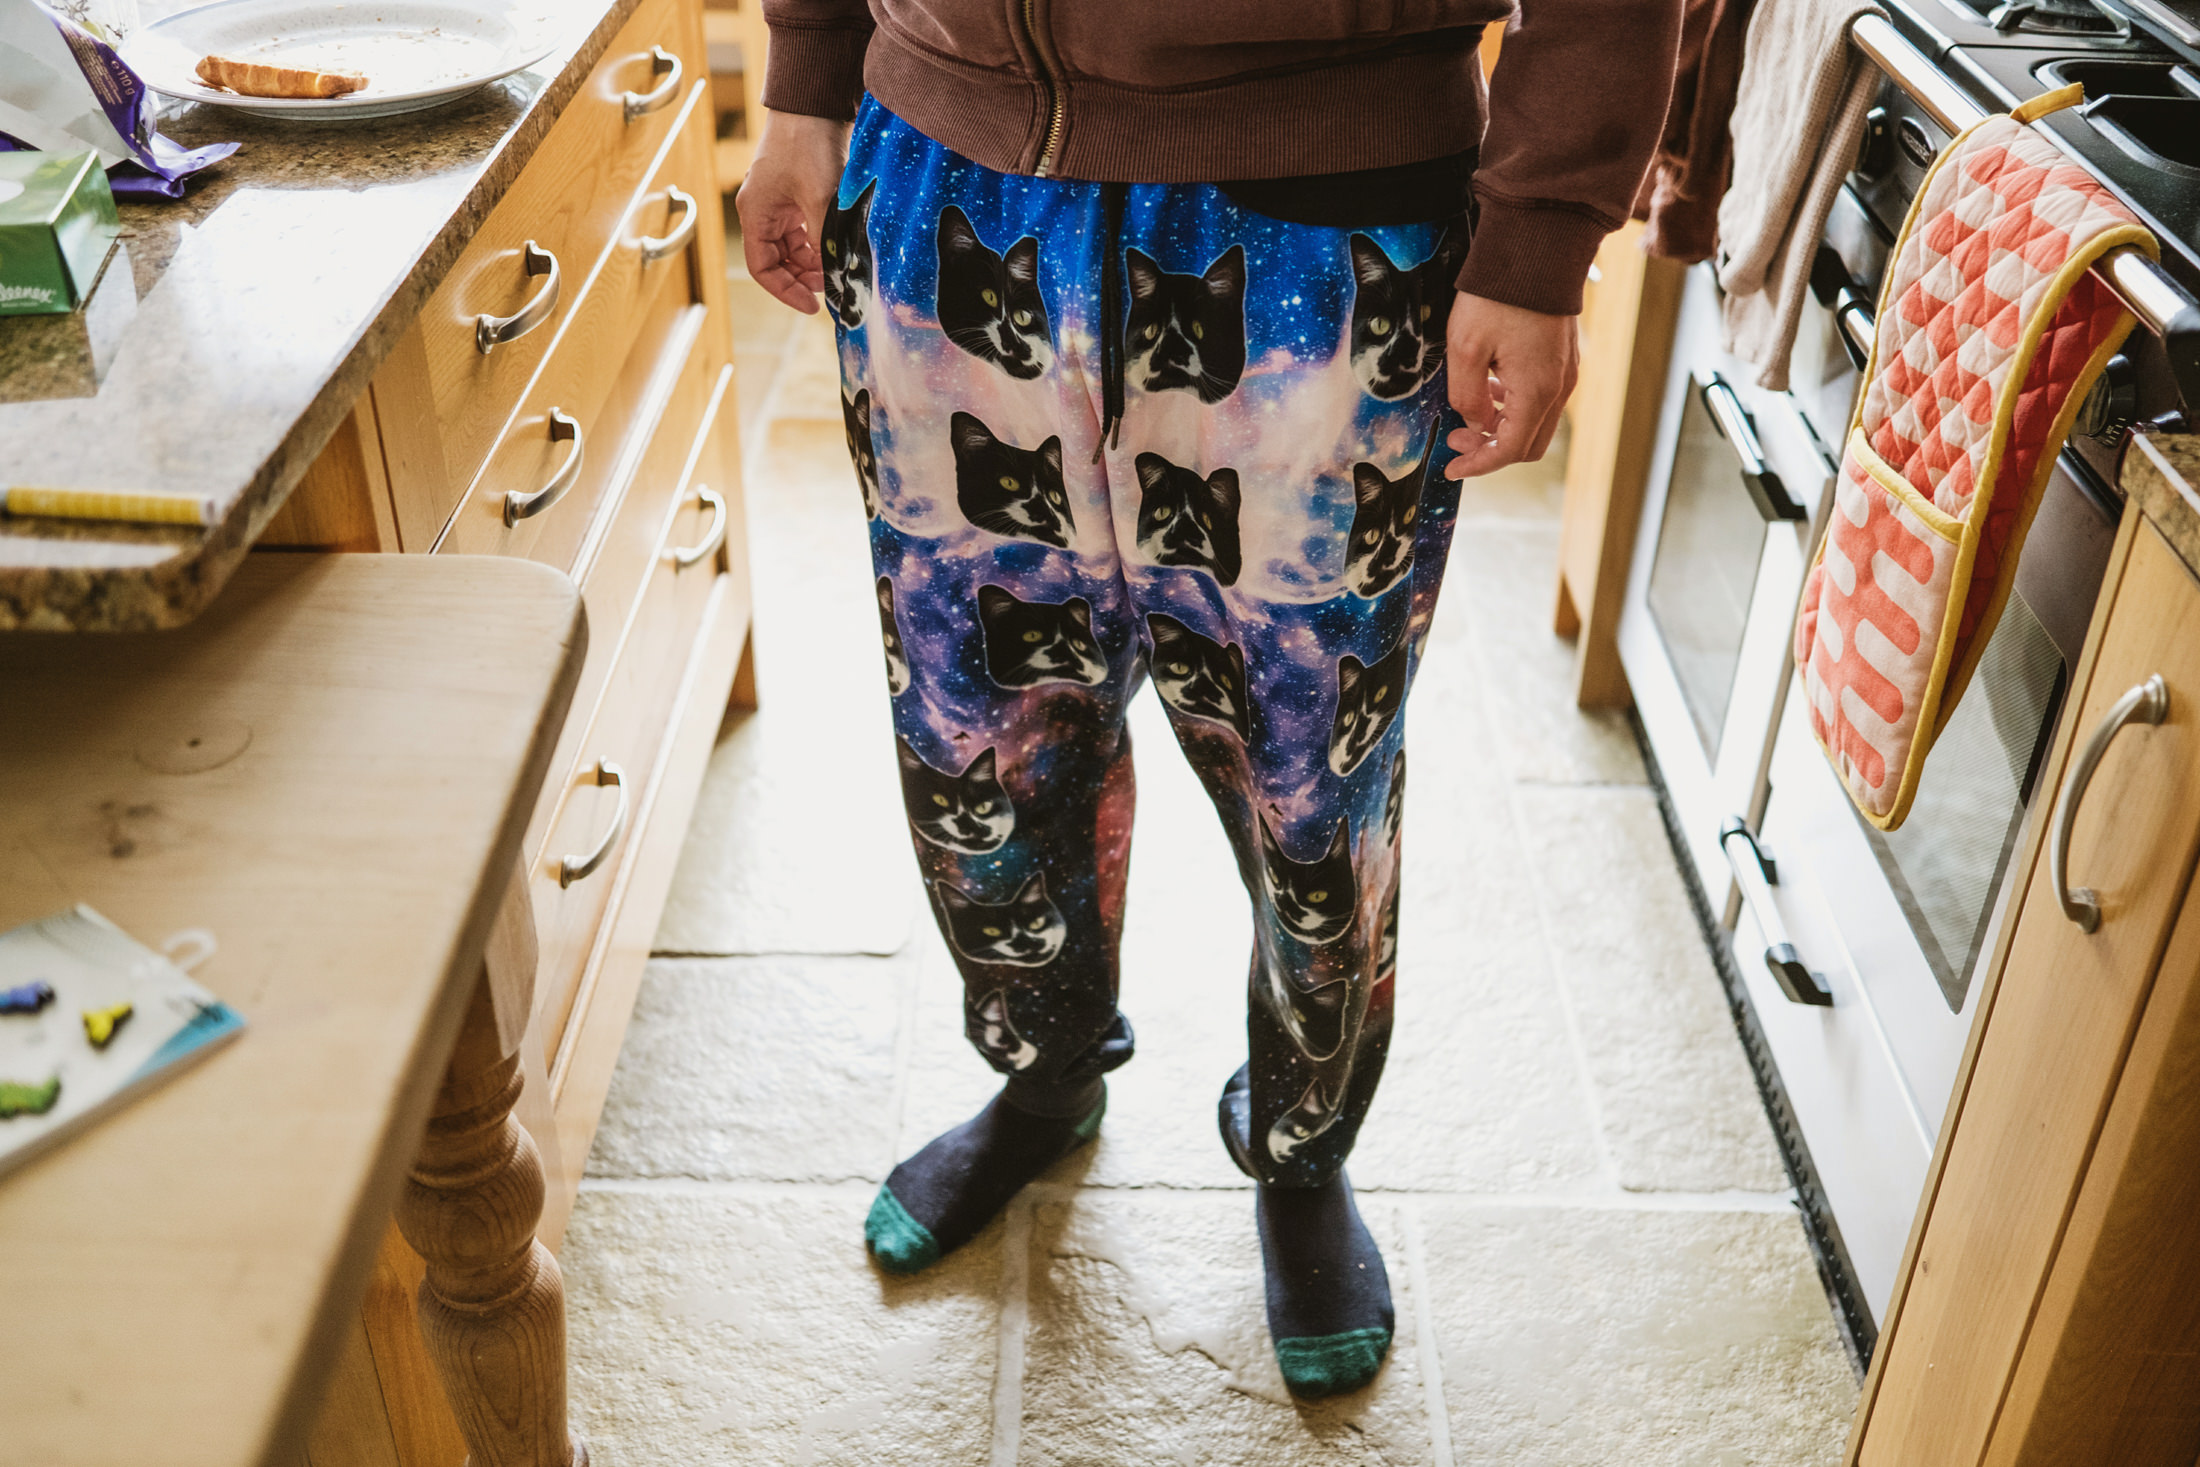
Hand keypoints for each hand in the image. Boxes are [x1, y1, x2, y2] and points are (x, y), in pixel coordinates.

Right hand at [734, 111, 850, 313]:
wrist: (813, 103)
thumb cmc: (808, 144)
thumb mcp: (819, 199)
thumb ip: (824, 240)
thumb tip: (836, 276)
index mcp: (755, 214)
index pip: (762, 268)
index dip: (786, 291)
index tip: (813, 305)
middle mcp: (763, 210)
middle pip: (778, 260)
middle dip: (804, 277)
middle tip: (833, 285)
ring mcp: (780, 202)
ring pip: (794, 247)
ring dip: (814, 260)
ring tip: (838, 266)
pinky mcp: (797, 193)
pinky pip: (804, 229)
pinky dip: (819, 242)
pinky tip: (838, 245)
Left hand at [1443, 293, 1580, 478]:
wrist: (1537, 248)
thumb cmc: (1499, 295)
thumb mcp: (1465, 349)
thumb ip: (1466, 397)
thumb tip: (1475, 424)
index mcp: (1536, 392)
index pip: (1509, 450)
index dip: (1479, 465)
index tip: (1451, 467)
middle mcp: (1559, 388)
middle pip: (1528, 445)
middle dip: (1490, 450)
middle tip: (1457, 440)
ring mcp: (1565, 373)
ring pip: (1535, 422)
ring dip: (1502, 426)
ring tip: (1470, 411)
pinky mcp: (1564, 359)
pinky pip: (1542, 398)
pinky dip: (1515, 406)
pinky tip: (1491, 387)